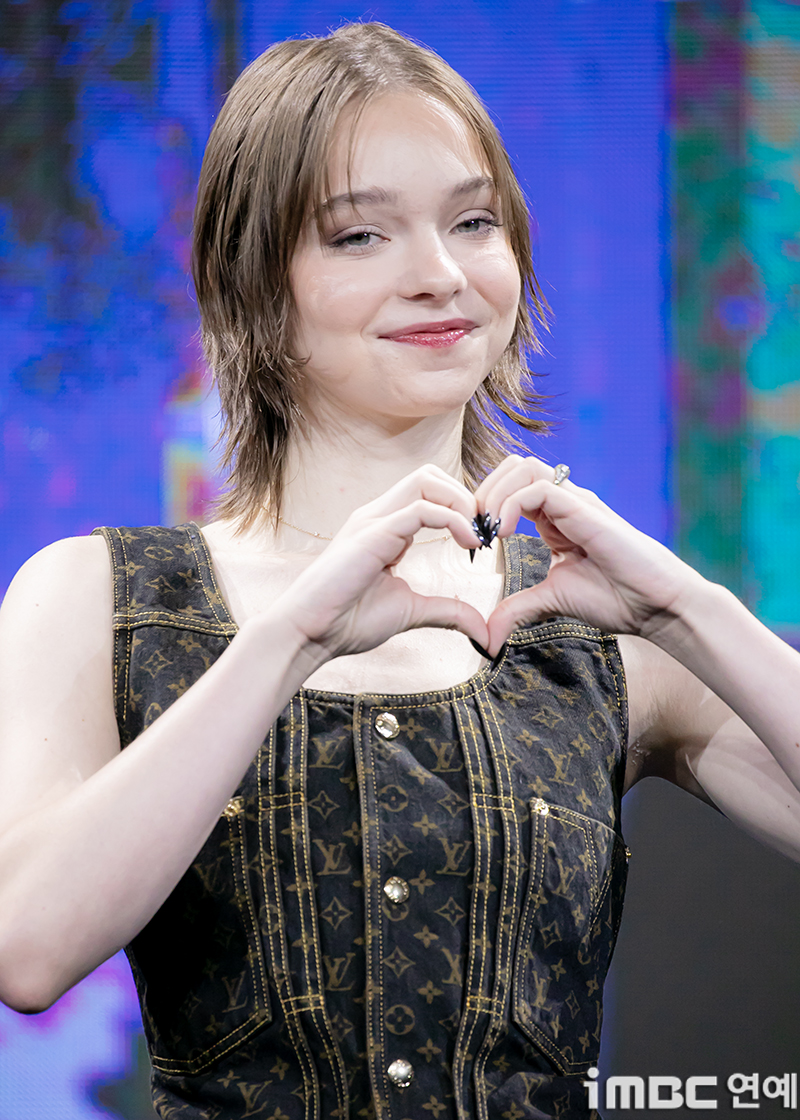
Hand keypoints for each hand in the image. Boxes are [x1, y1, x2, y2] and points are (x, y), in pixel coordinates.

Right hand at [276, 465, 487, 664]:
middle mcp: (378, 516)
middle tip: (480, 533)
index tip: (480, 542)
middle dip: (465, 497)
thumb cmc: (348, 621)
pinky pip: (421, 509)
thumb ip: (447, 612)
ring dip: (460, 502)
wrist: (309, 634)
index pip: (429, 493)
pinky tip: (466, 544)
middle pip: (430, 475)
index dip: (462, 509)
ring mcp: (373, 521)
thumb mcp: (411, 612)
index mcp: (385, 528)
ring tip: (474, 537)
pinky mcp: (373, 534)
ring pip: (426, 480)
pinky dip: (453, 520)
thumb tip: (482, 630)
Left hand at [474, 455, 707, 654]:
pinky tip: (506, 535)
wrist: (655, 606)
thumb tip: (487, 634)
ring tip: (489, 530)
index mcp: (554, 518)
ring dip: (496, 493)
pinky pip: (539, 487)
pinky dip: (511, 505)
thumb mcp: (551, 600)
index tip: (474, 541)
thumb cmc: (615, 598)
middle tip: (475, 529)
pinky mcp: (584, 509)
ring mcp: (575, 502)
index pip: (510, 488)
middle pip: (514, 466)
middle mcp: (564, 503)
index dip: (485, 506)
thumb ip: (518, 609)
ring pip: (524, 467)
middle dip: (484, 491)